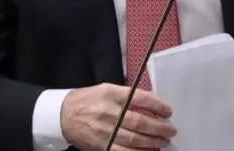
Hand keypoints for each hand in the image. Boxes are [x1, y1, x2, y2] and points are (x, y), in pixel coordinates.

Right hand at [60, 83, 176, 150]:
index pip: (140, 99)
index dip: (157, 106)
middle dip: (159, 127)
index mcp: (111, 94)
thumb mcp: (106, 89)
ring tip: (163, 141)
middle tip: (171, 130)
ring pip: (134, 139)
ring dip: (152, 142)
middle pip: (140, 121)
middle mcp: (108, 112)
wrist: (62, 115)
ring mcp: (104, 131)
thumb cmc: (87, 100)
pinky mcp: (101, 146)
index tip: (168, 111)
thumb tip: (151, 101)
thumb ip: (127, 95)